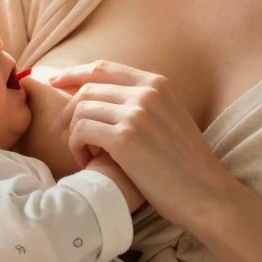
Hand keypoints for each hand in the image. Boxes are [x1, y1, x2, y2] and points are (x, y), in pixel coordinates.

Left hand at [51, 60, 240, 227]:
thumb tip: (104, 97)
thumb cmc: (186, 164)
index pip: (103, 69)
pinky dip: (77, 147)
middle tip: (59, 131)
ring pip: (81, 111)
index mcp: (156, 83)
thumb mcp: (169, 117)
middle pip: (87, 89)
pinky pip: (81, 132)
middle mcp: (146, 93)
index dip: (74, 74)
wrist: (206, 193)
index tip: (55, 82)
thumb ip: (143, 103)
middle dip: (67, 110)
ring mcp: (136, 114)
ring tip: (83, 154)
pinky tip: (86, 162)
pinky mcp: (125, 139)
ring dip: (73, 133)